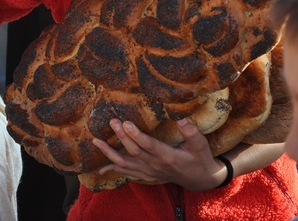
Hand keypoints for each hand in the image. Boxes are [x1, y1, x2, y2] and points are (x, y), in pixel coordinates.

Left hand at [92, 118, 226, 190]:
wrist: (199, 179)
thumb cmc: (199, 159)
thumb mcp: (201, 146)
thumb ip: (191, 132)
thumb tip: (182, 118)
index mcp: (168, 156)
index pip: (149, 145)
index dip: (137, 135)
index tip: (126, 123)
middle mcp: (155, 165)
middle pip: (134, 151)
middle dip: (121, 137)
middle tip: (112, 121)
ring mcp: (148, 171)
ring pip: (125, 164)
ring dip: (109, 153)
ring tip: (96, 141)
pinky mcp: (145, 174)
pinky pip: (126, 173)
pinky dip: (113, 169)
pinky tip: (100, 168)